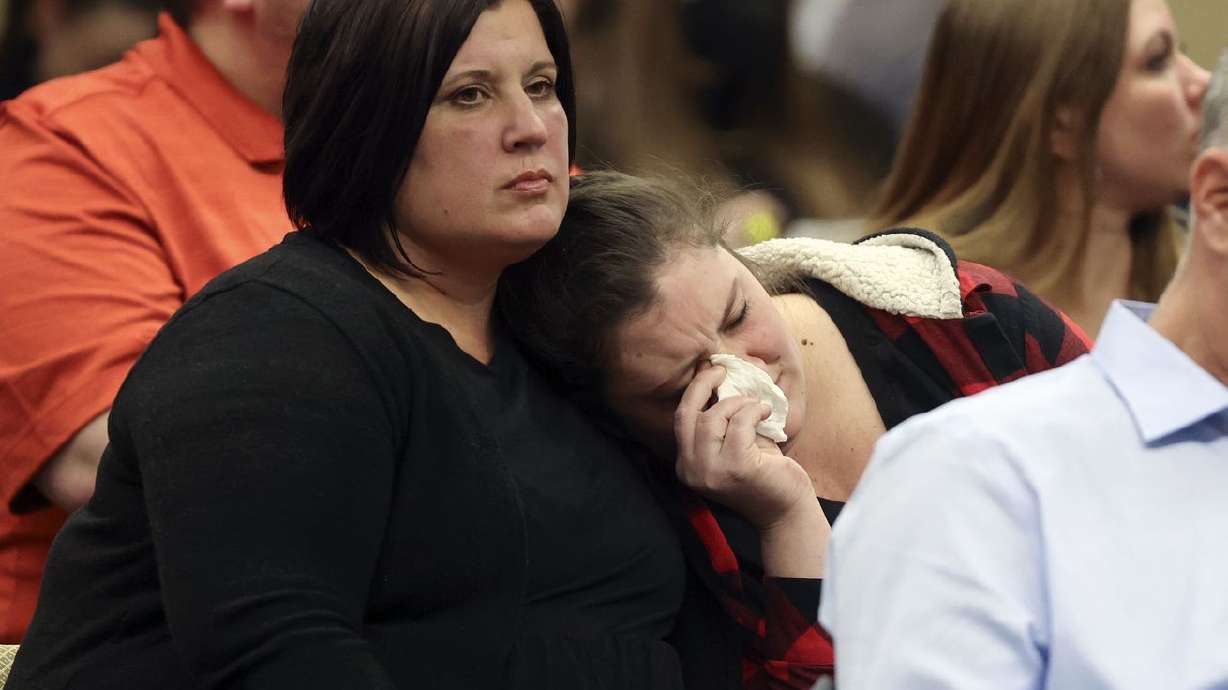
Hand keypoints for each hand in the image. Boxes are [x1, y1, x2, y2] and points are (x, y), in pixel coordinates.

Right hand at [674, 364, 814, 529]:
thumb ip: (723, 420)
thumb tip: (721, 377)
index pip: (681, 419)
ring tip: (755, 406)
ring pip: (712, 417)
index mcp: (687, 465)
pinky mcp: (736, 468)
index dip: (695, 391)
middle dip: (703, 384)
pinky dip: (753, 411)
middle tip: (722, 371)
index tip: (711, 372)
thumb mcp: (733, 445)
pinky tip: (765, 412)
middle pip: (687, 414)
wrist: (785, 511)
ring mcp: (711, 472)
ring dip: (737, 403)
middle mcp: (692, 470)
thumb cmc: (763, 474)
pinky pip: (740, 424)